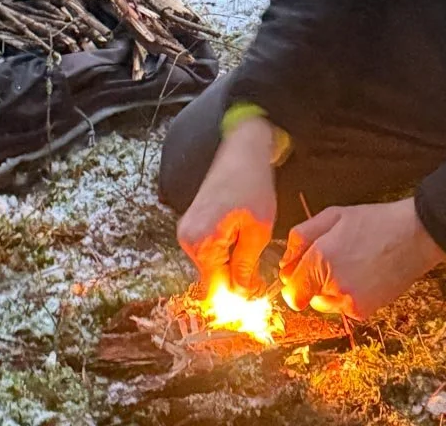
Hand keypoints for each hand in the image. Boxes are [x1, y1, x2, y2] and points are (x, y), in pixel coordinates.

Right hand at [176, 116, 276, 294]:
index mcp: (202, 242)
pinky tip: (240, 237)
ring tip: (250, 245)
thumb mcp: (258, 230)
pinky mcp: (192, 224)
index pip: (216, 290)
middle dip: (234, 279)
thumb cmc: (252, 184)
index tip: (257, 292)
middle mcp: (187, 239)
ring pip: (210, 265)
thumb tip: (242, 294)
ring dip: (230, 264)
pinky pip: (208, 250)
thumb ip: (247, 267)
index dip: (238, 296)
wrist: (242, 150)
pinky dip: (224, 252)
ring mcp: (187, 231)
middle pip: (211, 279)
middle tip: (259, 270)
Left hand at [279, 198, 445, 319]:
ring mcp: (350, 302)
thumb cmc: (375, 222)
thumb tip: (285, 261)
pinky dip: (348, 296)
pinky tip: (363, 275)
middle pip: (307, 298)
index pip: (291, 290)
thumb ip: (301, 237)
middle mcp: (333, 286)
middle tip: (334, 258)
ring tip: (352, 264)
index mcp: (321, 259)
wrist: (414, 236)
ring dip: (330, 290)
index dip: (293, 278)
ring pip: (325, 304)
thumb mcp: (333, 215)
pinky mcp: (364, 311)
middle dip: (313, 281)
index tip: (300, 269)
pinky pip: (344, 308)